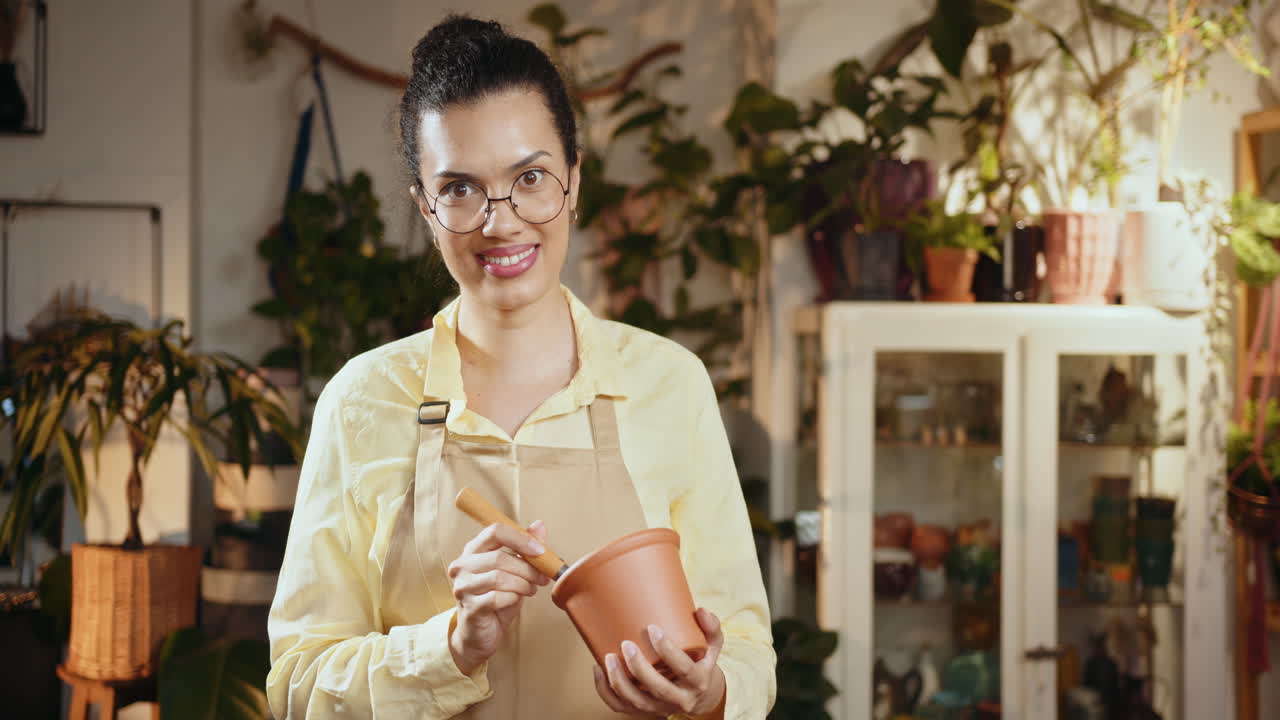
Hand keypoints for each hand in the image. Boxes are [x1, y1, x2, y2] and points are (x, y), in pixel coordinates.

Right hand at [448, 520, 549, 674]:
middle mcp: (462, 565)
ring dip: (523, 584)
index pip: (494, 531)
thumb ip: (524, 549)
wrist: (480, 634)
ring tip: (530, 589)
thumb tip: (539, 525)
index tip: (540, 551)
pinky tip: (516, 600)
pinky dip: (513, 598)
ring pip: (499, 578)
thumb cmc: (496, 599)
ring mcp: (463, 587)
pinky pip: (498, 598)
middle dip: (527, 568)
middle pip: (499, 557)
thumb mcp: (513, 571)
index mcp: (473, 550)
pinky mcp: (469, 607)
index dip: (520, 538)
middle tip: (542, 577)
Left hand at [593, 607, 726, 716]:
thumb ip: (710, 626)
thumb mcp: (712, 646)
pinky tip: (599, 670)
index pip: (684, 668)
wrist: (701, 697)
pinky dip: (606, 691)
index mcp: (698, 681)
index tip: (652, 628)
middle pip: (658, 689)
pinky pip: (621, 707)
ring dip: (619, 682)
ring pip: (637, 702)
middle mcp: (680, 699)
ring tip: (608, 658)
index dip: (668, 650)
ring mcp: (661, 708)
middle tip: (626, 644)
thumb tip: (700, 610)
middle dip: (639, 668)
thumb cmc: (702, 664)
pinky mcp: (645, 711)